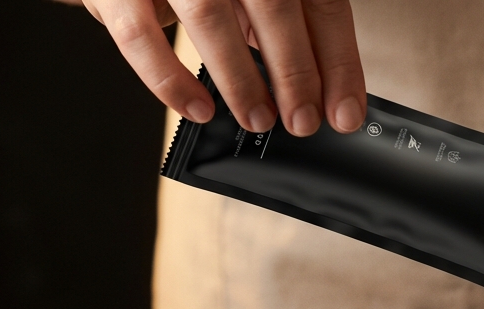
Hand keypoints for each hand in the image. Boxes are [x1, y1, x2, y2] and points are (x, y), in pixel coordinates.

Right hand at [80, 0, 365, 135]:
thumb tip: (317, 92)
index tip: (344, 113)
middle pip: (274, 4)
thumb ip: (279, 27)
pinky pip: (139, 35)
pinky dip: (170, 79)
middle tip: (303, 122)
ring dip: (241, 78)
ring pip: (210, 16)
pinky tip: (198, 109)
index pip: (320, 2)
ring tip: (259, 119)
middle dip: (295, 72)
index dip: (337, 61)